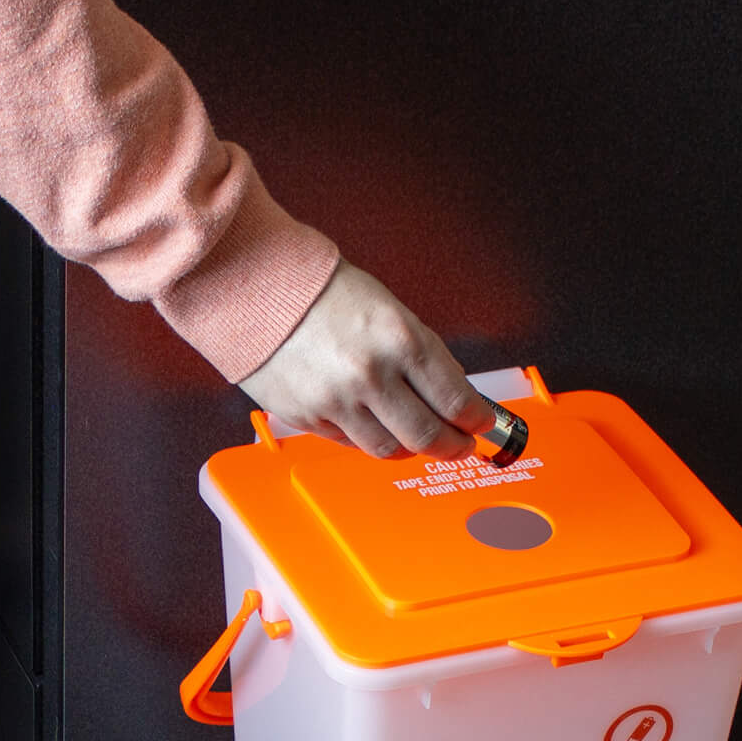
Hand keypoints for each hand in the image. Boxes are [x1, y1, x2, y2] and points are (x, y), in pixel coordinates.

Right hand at [239, 260, 491, 459]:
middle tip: (460, 445)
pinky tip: (375, 425)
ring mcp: (336, 401)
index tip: (482, 423)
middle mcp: (371, 375)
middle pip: (427, 434)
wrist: (259, 291)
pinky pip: (351, 443)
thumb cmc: (324, 294)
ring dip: (411, 448)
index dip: (477, 419)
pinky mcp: (308, 418)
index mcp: (400, 340)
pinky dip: (369, 439)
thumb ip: (419, 354)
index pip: (455, 398)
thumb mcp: (389, 311)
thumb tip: (448, 396)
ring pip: (389, 448)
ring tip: (417, 440)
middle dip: (452, 445)